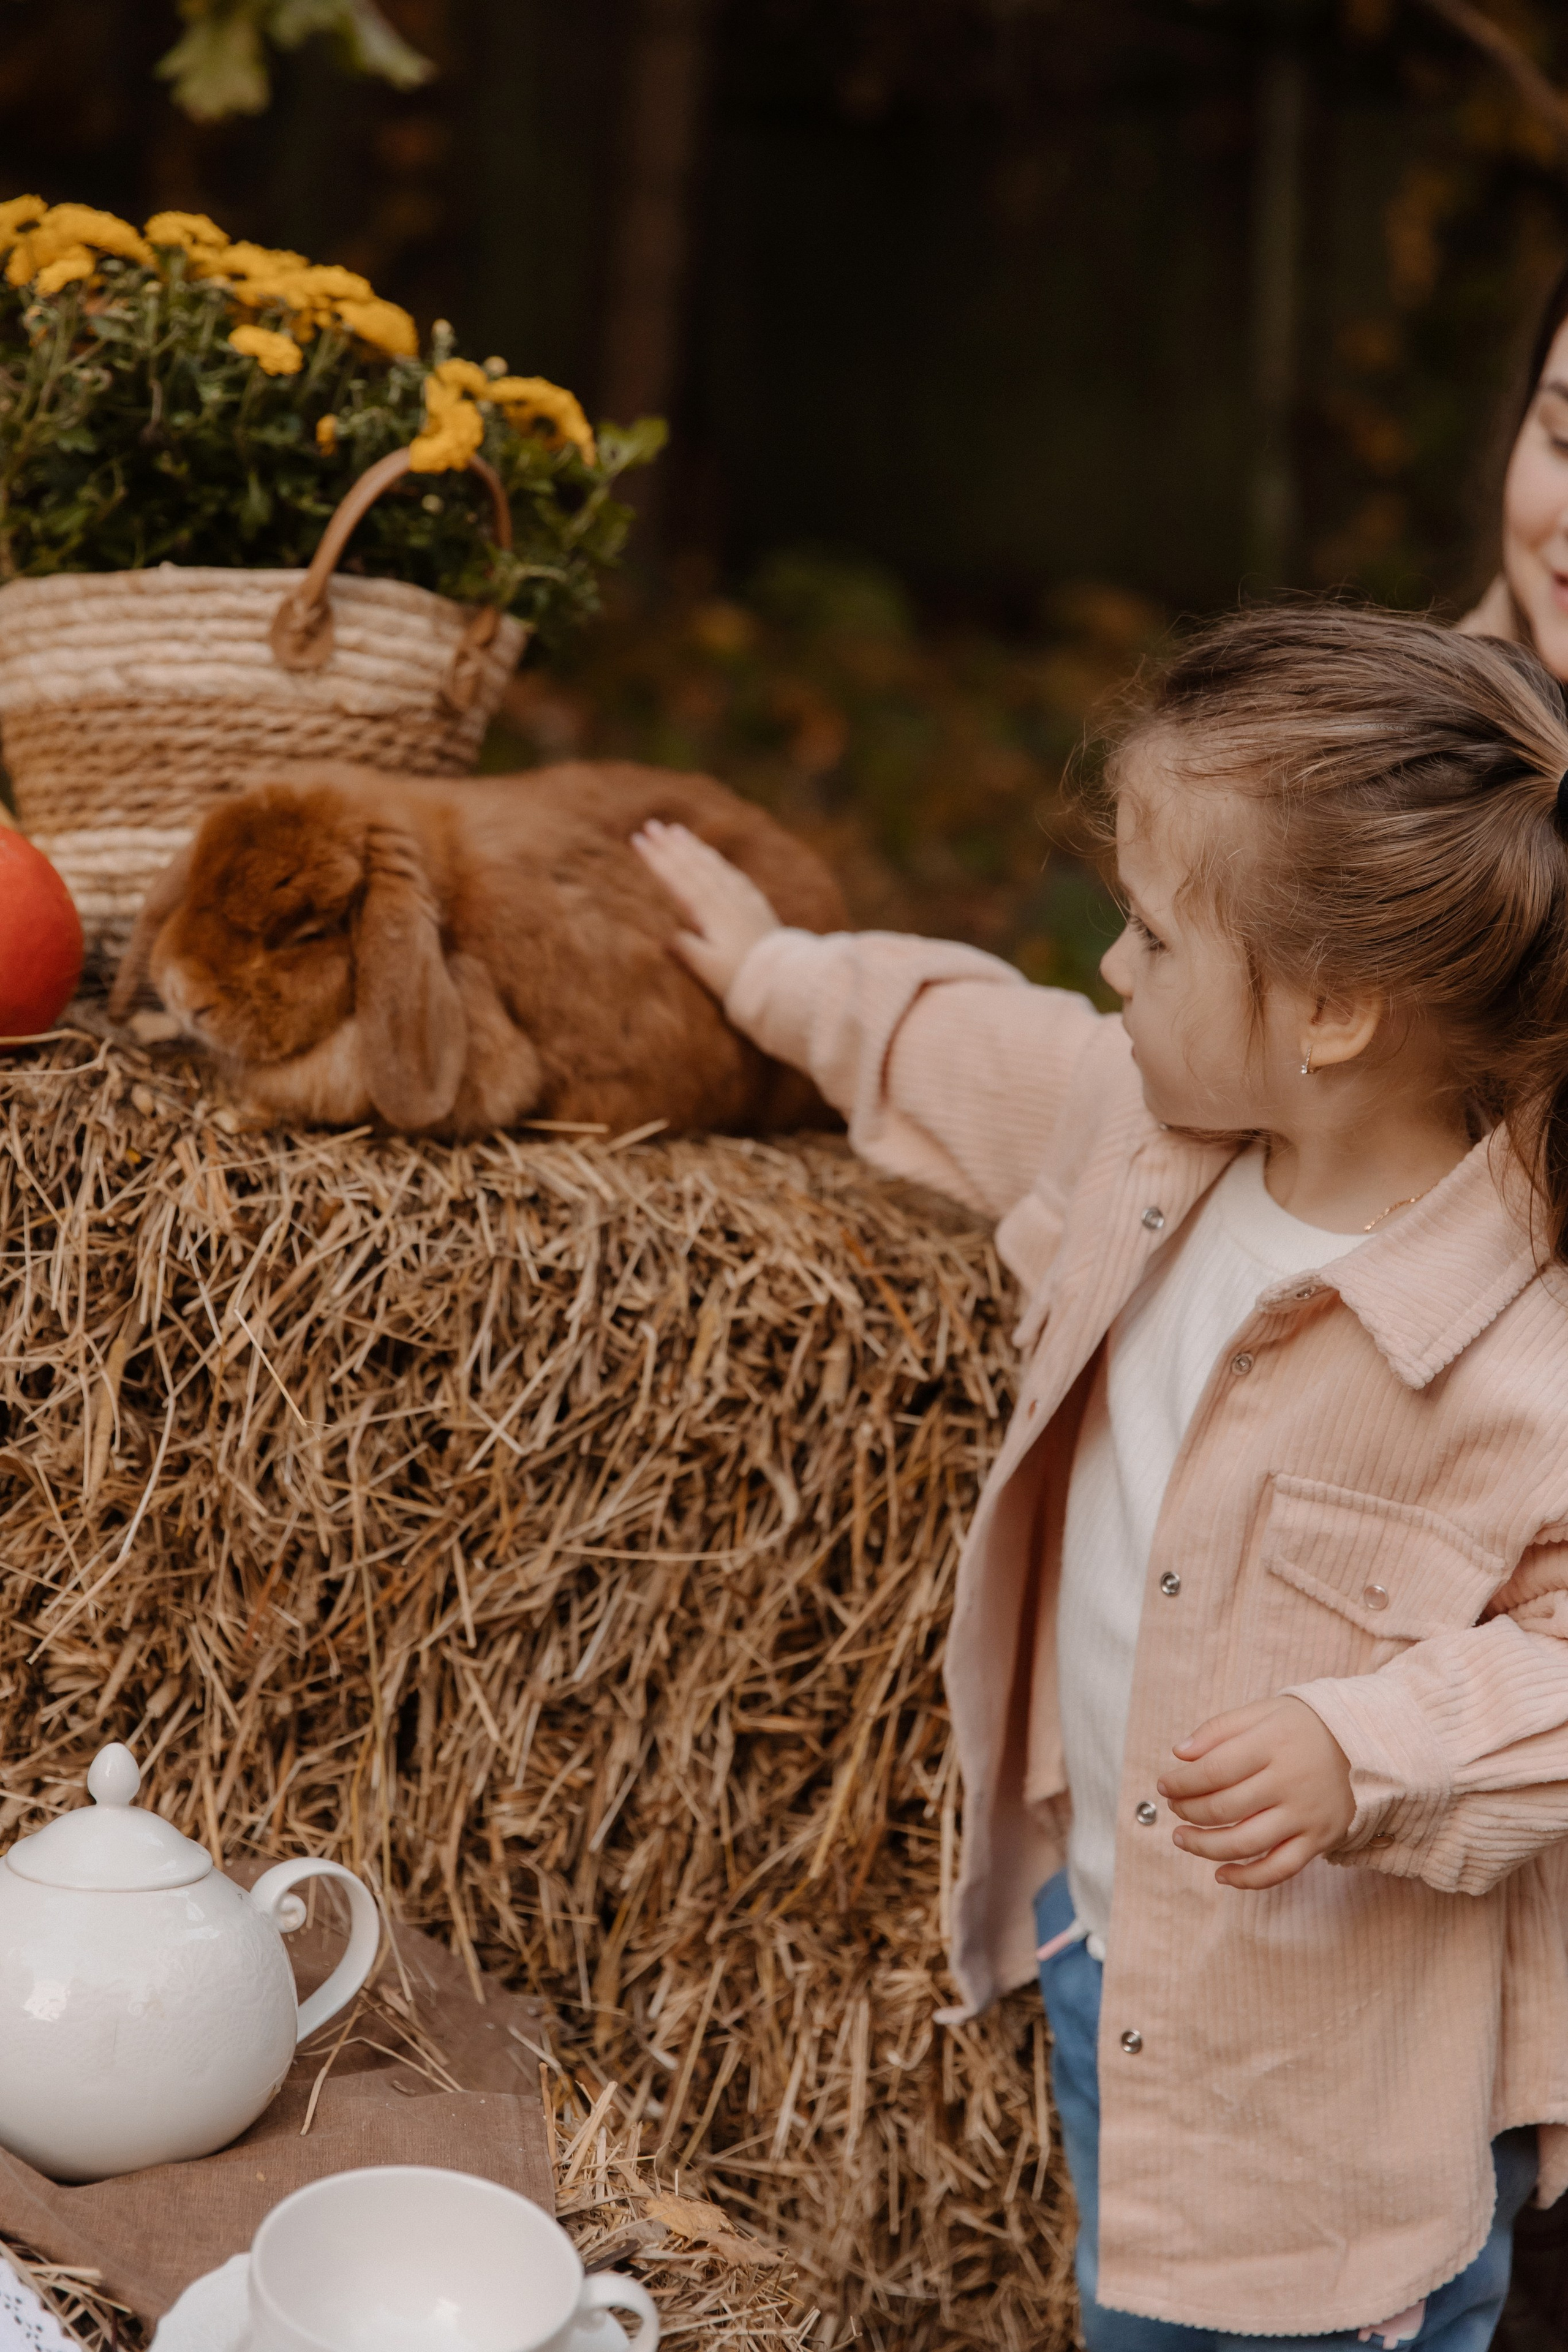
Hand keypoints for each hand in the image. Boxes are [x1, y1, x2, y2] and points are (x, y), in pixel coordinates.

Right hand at [631, 819, 782, 997]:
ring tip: (676, 830)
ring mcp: (743, 900)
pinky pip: (734, 875)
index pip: (678, 879)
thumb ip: (686, 949)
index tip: (637, 841)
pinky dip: (719, 862)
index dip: (656, 859)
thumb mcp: (708, 970)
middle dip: (670, 845)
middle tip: (651, 825)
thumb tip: (666, 933)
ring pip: (714, 866)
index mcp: (711, 914)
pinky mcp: (756, 906)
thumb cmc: (742, 980)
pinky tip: (712, 855)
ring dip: (693, 847)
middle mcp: (726, 900)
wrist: (785, 981)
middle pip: (693, 866)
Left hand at [1157, 1695, 1353, 1890]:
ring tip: (1183, 1839)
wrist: (1367, 1744)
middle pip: (1223, 1808)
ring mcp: (1305, 1815)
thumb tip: (1179, 1753)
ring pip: (1244, 1843)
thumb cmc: (1304, 1726)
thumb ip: (1219, 1729)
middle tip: (1174, 1808)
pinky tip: (1221, 1874)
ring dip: (1205, 1847)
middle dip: (1188, 1811)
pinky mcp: (1319, 1840)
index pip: (1212, 1771)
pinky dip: (1247, 1879)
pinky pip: (1279, 1869)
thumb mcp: (1263, 1712)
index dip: (1181, 1782)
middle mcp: (1288, 1782)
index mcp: (1270, 1744)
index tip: (1164, 1785)